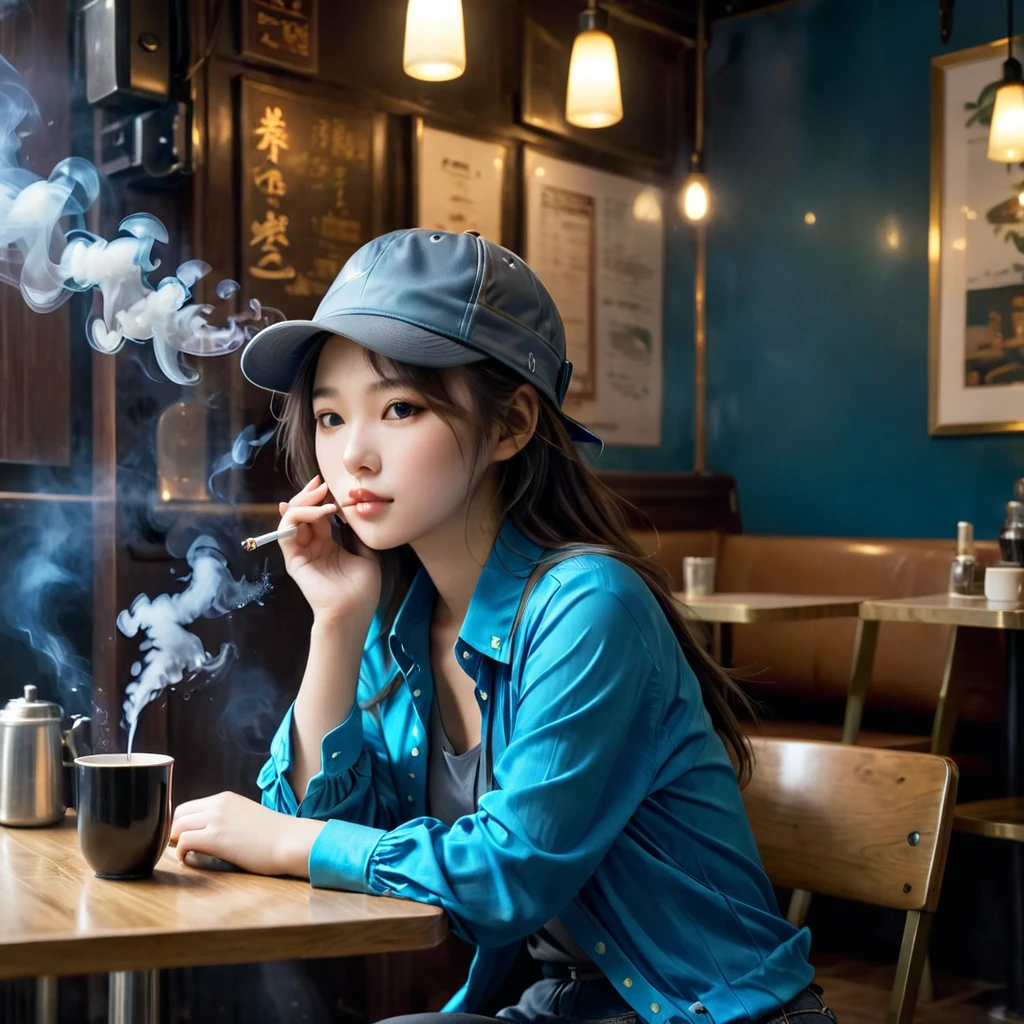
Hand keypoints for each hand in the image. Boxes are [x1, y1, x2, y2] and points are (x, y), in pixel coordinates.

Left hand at [170, 791, 325, 877]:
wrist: (291, 841)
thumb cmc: (274, 835)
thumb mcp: (247, 816)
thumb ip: (227, 819)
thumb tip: (210, 833)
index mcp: (225, 798)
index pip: (188, 807)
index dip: (182, 824)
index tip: (184, 839)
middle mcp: (218, 804)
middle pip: (178, 814)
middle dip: (174, 832)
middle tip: (181, 849)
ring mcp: (216, 819)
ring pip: (177, 827)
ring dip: (175, 842)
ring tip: (185, 855)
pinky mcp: (216, 838)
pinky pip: (183, 842)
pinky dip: (180, 853)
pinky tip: (189, 860)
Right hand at [278, 474, 380, 626]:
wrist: (353, 612)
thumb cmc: (362, 590)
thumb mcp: (367, 556)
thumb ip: (358, 535)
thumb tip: (356, 513)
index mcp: (327, 545)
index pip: (317, 515)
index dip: (321, 497)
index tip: (330, 483)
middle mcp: (311, 547)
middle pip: (301, 512)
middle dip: (309, 494)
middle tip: (321, 483)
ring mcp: (300, 553)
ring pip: (291, 518)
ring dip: (305, 502)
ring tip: (322, 496)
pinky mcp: (294, 560)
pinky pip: (287, 532)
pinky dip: (299, 516)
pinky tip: (319, 512)